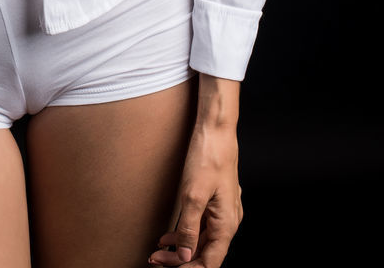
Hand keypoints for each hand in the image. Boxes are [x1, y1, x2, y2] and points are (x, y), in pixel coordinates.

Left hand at [148, 122, 242, 267]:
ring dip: (181, 248)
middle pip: (205, 253)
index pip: (210, 262)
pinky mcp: (215, 201)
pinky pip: (201, 226)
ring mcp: (223, 211)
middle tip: (155, 260)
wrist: (216, 128)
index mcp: (227, 223)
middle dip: (180, 260)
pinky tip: (168, 236)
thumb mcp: (193, 194)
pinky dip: (185, 233)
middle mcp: (228, 221)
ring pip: (202, 241)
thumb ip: (189, 228)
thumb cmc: (208, 156)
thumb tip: (185, 256)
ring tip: (158, 251)